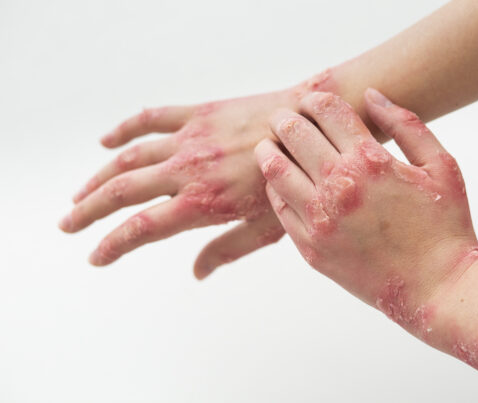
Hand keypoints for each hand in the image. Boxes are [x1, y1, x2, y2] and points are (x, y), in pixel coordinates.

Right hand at [59, 71, 338, 275]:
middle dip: (89, 210)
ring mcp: (190, 139)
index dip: (113, 244)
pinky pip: (151, 118)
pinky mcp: (198, 114)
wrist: (309, 123)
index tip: (95, 255)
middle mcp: (188, 170)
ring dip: (98, 177)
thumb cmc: (295, 177)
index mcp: (203, 202)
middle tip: (68, 223)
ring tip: (79, 193)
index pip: (143, 228)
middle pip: (122, 192)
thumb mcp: (267, 227)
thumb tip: (197, 272)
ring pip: (129, 158)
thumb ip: (227, 249)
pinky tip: (106, 140)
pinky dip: (124, 129)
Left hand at [255, 89, 477, 337]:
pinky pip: (279, 208)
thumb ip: (406, 124)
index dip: (314, 99)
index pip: (327, 112)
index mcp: (371, 161)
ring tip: (269, 145)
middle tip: (281, 118)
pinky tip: (279, 181)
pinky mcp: (311, 247)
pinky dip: (274, 188)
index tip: (310, 100)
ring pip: (276, 170)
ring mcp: (321, 219)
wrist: (436, 286)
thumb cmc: (444, 225)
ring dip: (269, 150)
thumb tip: (371, 95)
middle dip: (285, 119)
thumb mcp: (441, 166)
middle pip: (294, 135)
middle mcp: (339, 186)